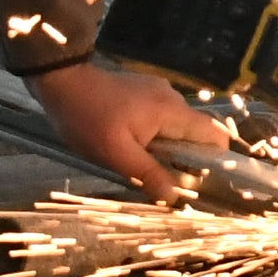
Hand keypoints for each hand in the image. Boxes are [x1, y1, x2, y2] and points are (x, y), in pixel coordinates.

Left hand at [33, 57, 235, 201]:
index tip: (199, 179)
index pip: (214, 133)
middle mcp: (172, 98)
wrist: (61, 80)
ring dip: (165, 147)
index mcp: (171, 112)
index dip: (216, 158)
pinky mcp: (144, 90)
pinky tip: (129, 142)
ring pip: (176, 126)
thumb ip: (147, 173)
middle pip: (195, 133)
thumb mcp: (115, 153)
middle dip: (184, 158)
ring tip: (139, 161)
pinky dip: (154, 134)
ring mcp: (157, 91)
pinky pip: (160, 117)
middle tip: (161, 178)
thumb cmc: (87, 118)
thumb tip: (174, 196)